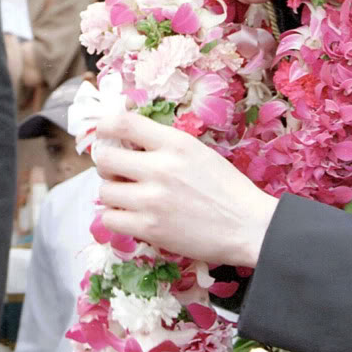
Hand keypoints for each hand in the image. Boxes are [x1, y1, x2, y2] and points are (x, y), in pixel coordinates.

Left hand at [96, 112, 277, 266]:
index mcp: (176, 143)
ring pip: (104, 191)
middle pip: (105, 159)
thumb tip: (128, 142)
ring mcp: (152, 200)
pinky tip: (132, 216)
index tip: (103, 132)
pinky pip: (109, 219)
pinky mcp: (149, 228)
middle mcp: (160, 167)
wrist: (248, 226)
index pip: (124, 123)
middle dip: (106, 165)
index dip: (106, 126)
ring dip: (113, 193)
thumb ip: (165, 145)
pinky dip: (117, 217)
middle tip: (117, 172)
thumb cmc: (227, 189)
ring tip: (130, 197)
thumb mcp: (199, 152)